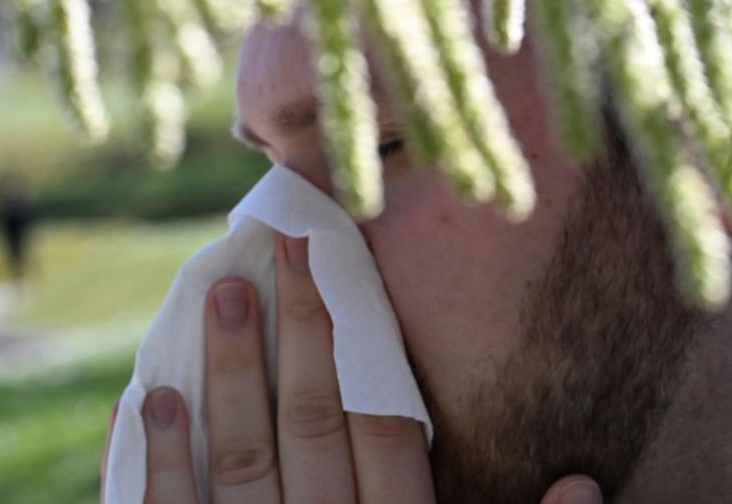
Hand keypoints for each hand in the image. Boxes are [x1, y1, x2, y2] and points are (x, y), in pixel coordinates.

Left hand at [101, 232, 602, 503]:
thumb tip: (586, 481)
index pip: (386, 427)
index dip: (363, 343)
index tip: (341, 270)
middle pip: (313, 427)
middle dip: (298, 336)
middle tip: (278, 251)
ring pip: (241, 461)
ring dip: (228, 377)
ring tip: (219, 295)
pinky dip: (153, 462)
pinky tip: (145, 398)